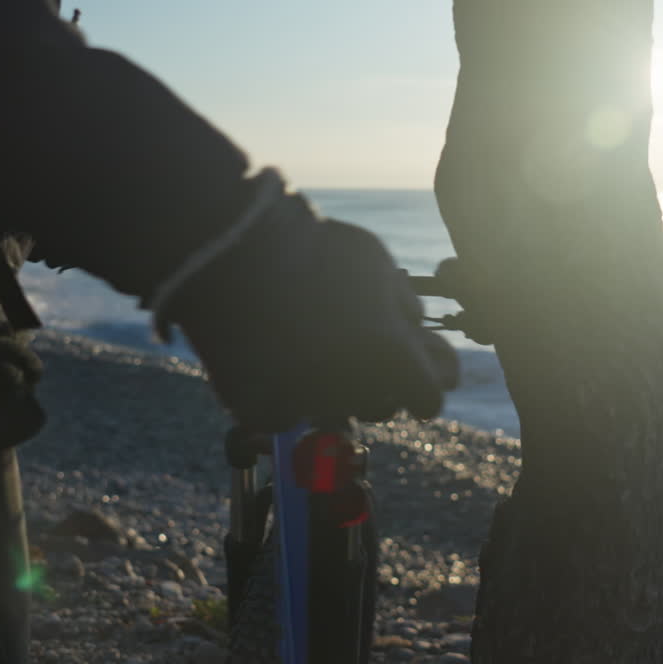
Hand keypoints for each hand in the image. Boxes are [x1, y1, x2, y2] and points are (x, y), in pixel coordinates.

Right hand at [160, 193, 458, 432]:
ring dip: (332, 389)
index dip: (425, 383)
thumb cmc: (312, 248)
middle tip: (350, 343)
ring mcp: (304, 405)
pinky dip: (283, 393)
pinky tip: (271, 355)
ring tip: (308, 342)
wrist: (232, 251)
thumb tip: (417, 334)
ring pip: (335, 413)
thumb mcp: (377, 262)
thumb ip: (405, 307)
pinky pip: (286, 414)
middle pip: (383, 407)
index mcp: (393, 356)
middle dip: (377, 381)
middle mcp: (354, 391)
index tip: (413, 373)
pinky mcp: (260, 412)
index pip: (430, 400)